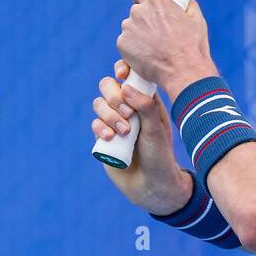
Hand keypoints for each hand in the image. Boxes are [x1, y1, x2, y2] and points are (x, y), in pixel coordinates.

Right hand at [92, 59, 192, 212]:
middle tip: (127, 114)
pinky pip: (95, 123)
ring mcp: (115, 122)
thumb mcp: (156, 130)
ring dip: (107, 114)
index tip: (122, 75)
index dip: (122, 69)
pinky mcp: (105, 137)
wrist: (151, 186)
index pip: (129, 76)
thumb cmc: (160, 157)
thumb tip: (125, 86)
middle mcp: (129, 108)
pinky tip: (109, 138)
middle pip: (108, 86)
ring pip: (99, 104)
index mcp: (145, 100)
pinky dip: (99, 127)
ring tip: (123, 132)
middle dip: (113, 97)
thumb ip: (145, 107)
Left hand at [117, 0, 217, 98]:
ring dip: (138, 37)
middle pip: (135, 13)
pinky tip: (147, 58)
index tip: (143, 4)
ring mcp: (129, 28)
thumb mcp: (196, 20)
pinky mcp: (123, 44)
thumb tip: (185, 3)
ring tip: (154, 50)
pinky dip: (133, 51)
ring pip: (130, 30)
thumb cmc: (191, 47)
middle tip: (157, 36)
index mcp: (156, 0)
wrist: (184, 71)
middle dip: (143, 22)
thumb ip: (187, 6)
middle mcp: (139, 11)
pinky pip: (125, 45)